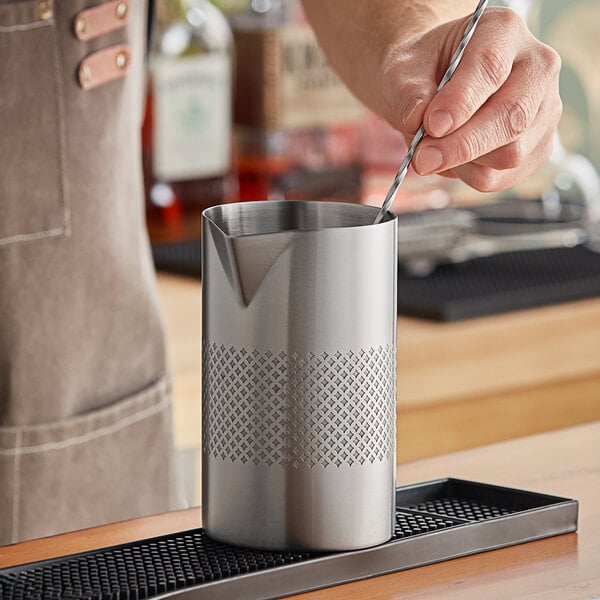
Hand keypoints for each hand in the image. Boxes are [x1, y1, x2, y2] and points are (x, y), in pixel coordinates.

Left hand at [380, 7, 561, 191]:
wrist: (433, 85)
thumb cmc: (423, 72)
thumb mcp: (403, 70)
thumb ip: (409, 94)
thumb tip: (419, 122)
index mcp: (502, 32)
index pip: (490, 67)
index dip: (460, 102)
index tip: (432, 125)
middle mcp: (535, 67)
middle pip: (511, 117)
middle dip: (462, 145)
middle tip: (423, 158)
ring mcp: (544, 109)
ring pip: (510, 154)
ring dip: (463, 164)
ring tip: (436, 151)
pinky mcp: (538, 146)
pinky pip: (504, 176)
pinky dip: (471, 177)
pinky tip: (454, 161)